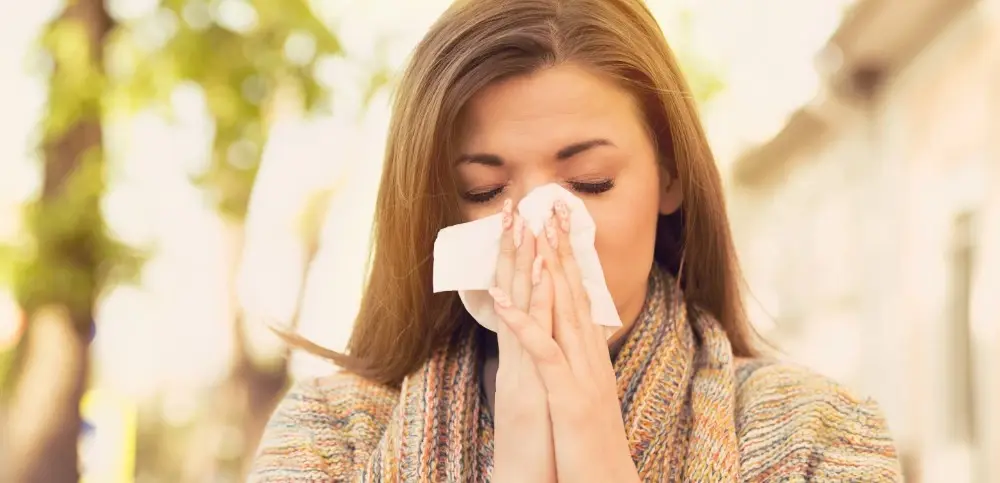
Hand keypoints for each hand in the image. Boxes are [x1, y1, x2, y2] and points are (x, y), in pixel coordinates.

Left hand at [489, 200, 638, 482]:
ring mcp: (581, 375)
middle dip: (558, 247)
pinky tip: (506, 300)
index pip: (577, 297)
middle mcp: (590, 358)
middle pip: (572, 293)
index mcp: (590, 356)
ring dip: (545, 271)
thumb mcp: (585, 396)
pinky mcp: (568, 397)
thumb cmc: (591, 446)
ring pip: (561, 313)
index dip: (566, 258)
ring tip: (530, 234)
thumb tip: (580, 334)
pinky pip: (543, 354)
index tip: (555, 224)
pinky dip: (525, 324)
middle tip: (547, 206)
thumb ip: (582, 362)